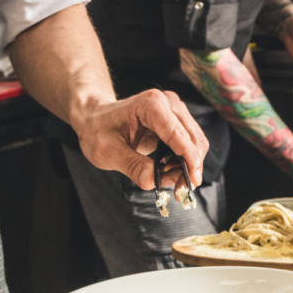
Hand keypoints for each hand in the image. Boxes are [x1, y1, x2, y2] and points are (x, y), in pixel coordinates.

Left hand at [73, 89, 208, 189]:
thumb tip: (153, 181)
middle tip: (179, 189)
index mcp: (150, 105)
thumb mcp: (107, 152)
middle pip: (193, 139)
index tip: (192, 181)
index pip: (177, 134)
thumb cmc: (98, 130)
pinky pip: (190, 143)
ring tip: (169, 180)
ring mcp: (174, 109)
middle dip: (190, 166)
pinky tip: (169, 170)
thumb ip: (131, 166)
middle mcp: (167, 102)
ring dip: (189, 165)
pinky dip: (185, 160)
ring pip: (196, 142)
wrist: (96, 117)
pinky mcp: (177, 119)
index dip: (188, 159)